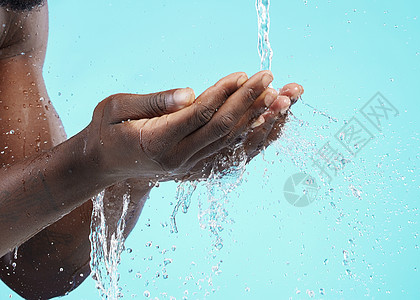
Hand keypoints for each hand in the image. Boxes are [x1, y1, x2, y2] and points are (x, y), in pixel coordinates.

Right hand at [83, 71, 276, 180]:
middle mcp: (177, 158)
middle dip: (247, 101)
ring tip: (277, 95)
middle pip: (221, 128)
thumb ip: (154, 101)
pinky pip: (229, 150)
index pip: (199, 115)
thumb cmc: (108, 128)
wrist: (102, 165)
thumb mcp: (117, 107)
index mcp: (156, 141)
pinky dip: (249, 132)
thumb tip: (189, 94)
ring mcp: (189, 166)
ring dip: (255, 117)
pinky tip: (266, 116)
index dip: (223, 94)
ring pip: (230, 140)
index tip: (243, 74)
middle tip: (267, 78)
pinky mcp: (197, 168)